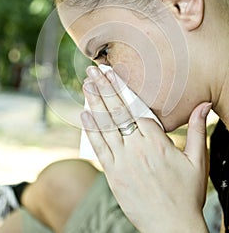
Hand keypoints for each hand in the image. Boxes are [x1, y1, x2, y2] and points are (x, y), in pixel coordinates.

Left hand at [81, 66, 210, 232]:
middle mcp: (138, 148)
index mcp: (157, 142)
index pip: (137, 107)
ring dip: (95, 103)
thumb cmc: (187, 193)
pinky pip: (99, 148)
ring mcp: (123, 161)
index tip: (113, 73)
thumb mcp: (198, 160)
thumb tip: (204, 105)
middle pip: (118, 111)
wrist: (172, 226)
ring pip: (106, 126)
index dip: (123, 88)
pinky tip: (84, 115)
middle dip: (105, 88)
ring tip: (87, 85)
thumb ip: (197, 130)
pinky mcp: (113, 175)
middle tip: (93, 71)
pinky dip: (91, 131)